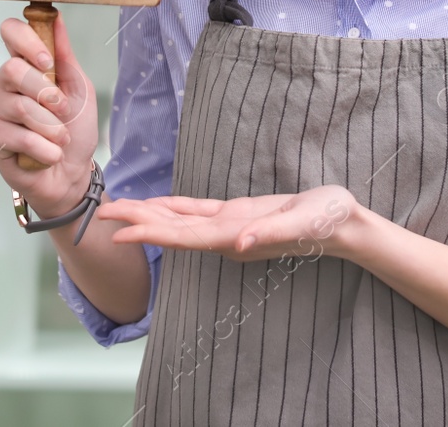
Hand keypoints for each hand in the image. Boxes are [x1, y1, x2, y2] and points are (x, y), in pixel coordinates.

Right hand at [0, 12, 98, 216]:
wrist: (72, 172)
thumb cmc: (75, 127)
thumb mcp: (79, 89)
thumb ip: (65, 56)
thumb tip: (57, 19)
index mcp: (25, 65)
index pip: (10, 32)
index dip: (26, 40)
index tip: (48, 60)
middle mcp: (4, 83)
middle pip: (11, 69)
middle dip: (46, 93)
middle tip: (62, 110)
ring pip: (19, 107)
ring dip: (51, 126)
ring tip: (61, 137)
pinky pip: (19, 136)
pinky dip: (45, 148)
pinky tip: (50, 154)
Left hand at [97, 185, 360, 262]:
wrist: (344, 226)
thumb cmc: (327, 222)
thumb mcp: (302, 224)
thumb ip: (272, 234)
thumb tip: (240, 243)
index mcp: (236, 237)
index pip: (185, 236)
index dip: (152, 233)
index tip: (122, 231)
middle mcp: (226, 236)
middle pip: (173, 230)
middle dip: (139, 222)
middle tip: (103, 212)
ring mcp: (230, 226)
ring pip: (181, 220)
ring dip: (150, 214)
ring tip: (120, 207)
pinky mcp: (238, 214)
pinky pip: (198, 211)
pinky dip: (175, 207)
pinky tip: (157, 204)